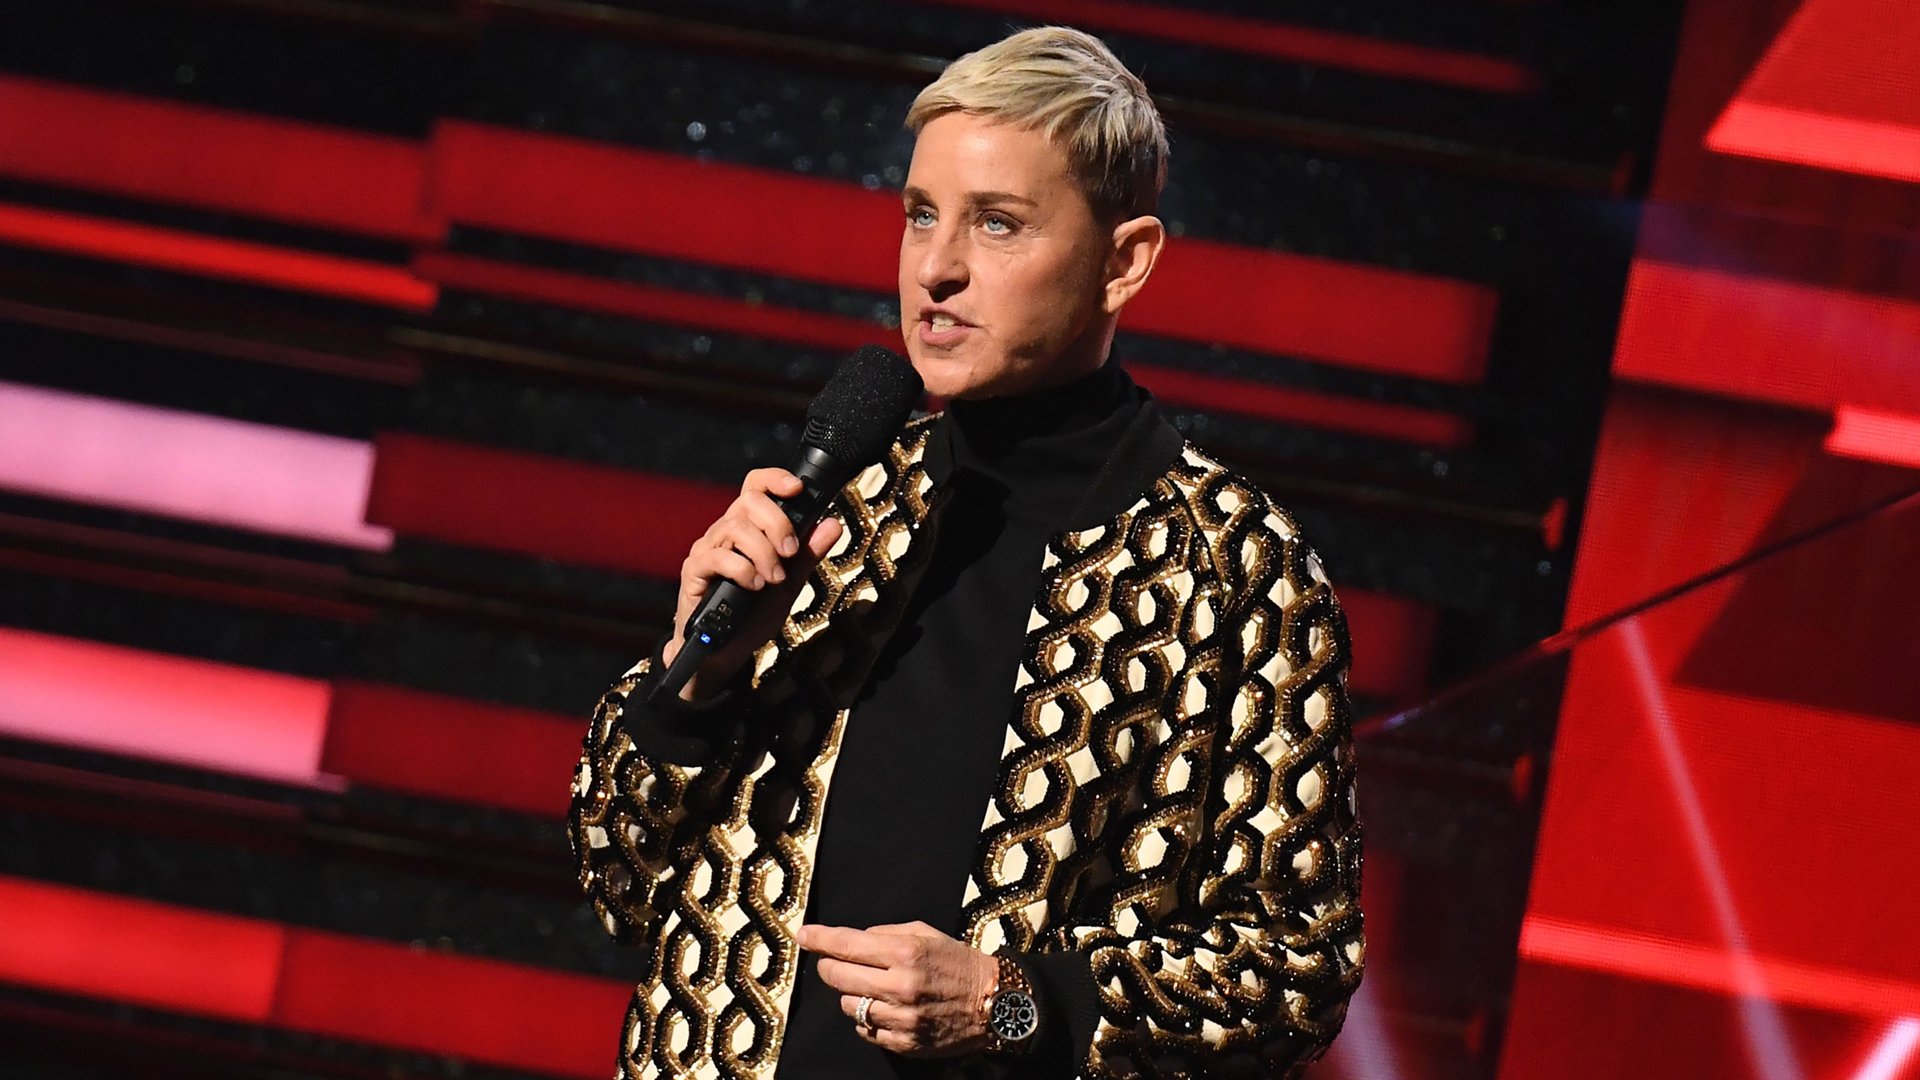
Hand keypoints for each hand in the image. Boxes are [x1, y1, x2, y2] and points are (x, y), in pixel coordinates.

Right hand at [666, 468, 843, 701]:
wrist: (725, 652)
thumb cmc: (752, 614)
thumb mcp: (789, 583)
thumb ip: (807, 554)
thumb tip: (832, 524)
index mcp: (748, 529)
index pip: (755, 487)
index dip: (774, 479)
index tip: (797, 488)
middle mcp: (724, 532)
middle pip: (748, 501)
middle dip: (777, 524)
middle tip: (790, 553)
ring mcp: (707, 550)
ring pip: (735, 527)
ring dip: (763, 553)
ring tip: (774, 579)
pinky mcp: (693, 571)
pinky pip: (717, 557)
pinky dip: (742, 570)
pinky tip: (754, 586)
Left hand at [798, 921, 998, 1056]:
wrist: (995, 1002)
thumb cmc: (958, 962)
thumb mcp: (926, 933)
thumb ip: (886, 932)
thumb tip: (852, 939)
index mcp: (906, 952)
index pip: (847, 944)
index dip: (819, 939)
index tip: (803, 935)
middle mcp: (901, 985)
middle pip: (837, 976)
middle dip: (828, 966)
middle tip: (832, 963)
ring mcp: (902, 1017)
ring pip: (847, 1005)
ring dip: (851, 994)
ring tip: (871, 987)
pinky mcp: (905, 1042)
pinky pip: (865, 1030)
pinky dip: (867, 1018)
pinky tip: (883, 1008)